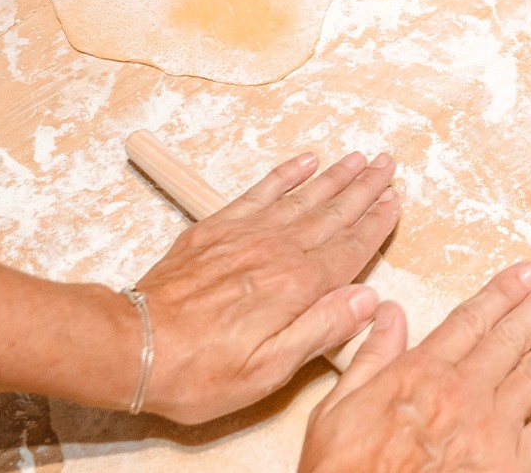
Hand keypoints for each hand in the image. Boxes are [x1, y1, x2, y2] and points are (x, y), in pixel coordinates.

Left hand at [133, 150, 400, 423]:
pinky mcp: (216, 229)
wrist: (135, 346)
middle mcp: (276, 252)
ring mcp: (245, 235)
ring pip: (302, 198)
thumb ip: (321, 330)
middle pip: (332, 214)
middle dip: (363, 188)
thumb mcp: (269, 370)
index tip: (396, 200)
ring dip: (333, 177)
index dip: (375, 224)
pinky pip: (260, 192)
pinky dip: (285, 175)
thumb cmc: (201, 370)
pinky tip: (304, 162)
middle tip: (387, 163)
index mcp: (296, 287)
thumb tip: (368, 299)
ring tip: (358, 158)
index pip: (349, 248)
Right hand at [298, 263, 530, 472]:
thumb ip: (369, 358)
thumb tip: (387, 312)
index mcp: (421, 374)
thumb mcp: (336, 410)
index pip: (472, 320)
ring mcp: (494, 430)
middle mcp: (464, 393)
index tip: (528, 272)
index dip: (504, 292)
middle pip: (514, 336)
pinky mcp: (515, 467)